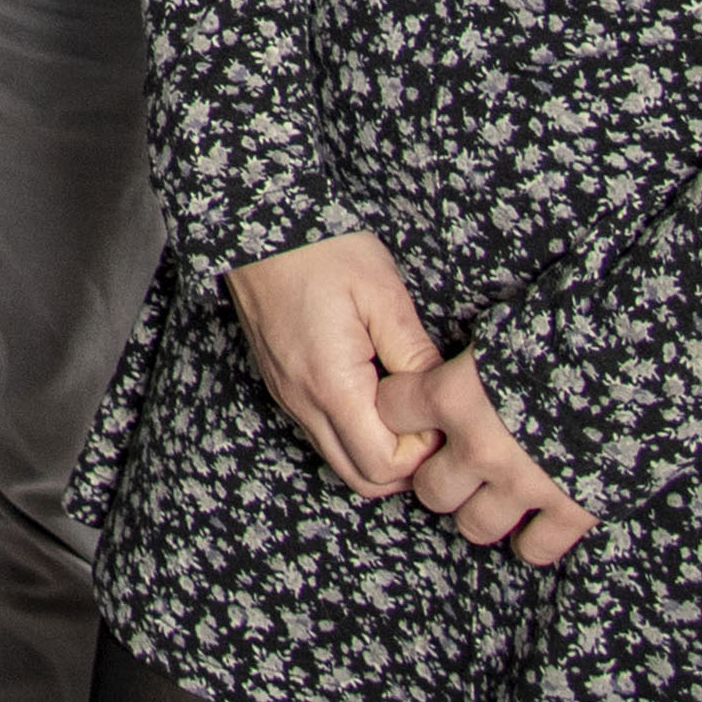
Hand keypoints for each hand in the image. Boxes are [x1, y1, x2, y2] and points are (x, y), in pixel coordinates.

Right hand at [224, 230, 446, 498]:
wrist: (258, 222)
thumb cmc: (323, 251)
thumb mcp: (384, 295)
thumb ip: (416, 356)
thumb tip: (442, 400)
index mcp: (331, 386)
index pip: (384, 466)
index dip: (422, 453)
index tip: (438, 414)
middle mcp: (302, 403)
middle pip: (362, 479)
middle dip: (405, 464)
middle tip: (428, 419)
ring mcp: (287, 397)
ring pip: (340, 460)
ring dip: (379, 450)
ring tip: (403, 404)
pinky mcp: (282, 385)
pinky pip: (323, 433)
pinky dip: (355, 432)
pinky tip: (375, 392)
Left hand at [376, 350, 591, 565]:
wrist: (644, 358)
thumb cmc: (571, 331)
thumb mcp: (504, 332)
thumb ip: (469, 365)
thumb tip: (452, 370)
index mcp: (455, 395)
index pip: (390, 413)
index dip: (402, 410)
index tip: (417, 410)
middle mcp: (481, 447)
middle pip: (429, 489)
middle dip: (442, 477)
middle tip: (464, 462)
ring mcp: (526, 485)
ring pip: (473, 526)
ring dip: (483, 510)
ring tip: (500, 490)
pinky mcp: (574, 511)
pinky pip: (534, 550)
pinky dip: (534, 538)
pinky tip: (541, 515)